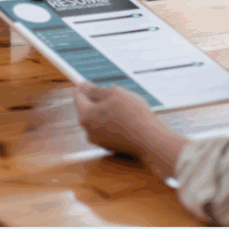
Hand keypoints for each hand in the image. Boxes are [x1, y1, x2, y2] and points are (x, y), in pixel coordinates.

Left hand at [73, 83, 187, 172]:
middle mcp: (88, 131)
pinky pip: (108, 129)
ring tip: (125, 107)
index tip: (87, 81)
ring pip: (99, 119)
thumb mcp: (114, 93)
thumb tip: (83, 87)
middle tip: (114, 93)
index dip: (83, 86)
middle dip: (98, 100)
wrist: (151, 141)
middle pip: (88, 109)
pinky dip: (114, 122)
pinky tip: (128, 119)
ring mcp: (98, 141)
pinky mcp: (110, 147)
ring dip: (107, 111)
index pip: (78, 96)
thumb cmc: (133, 114)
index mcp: (85, 116)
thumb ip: (96, 89)